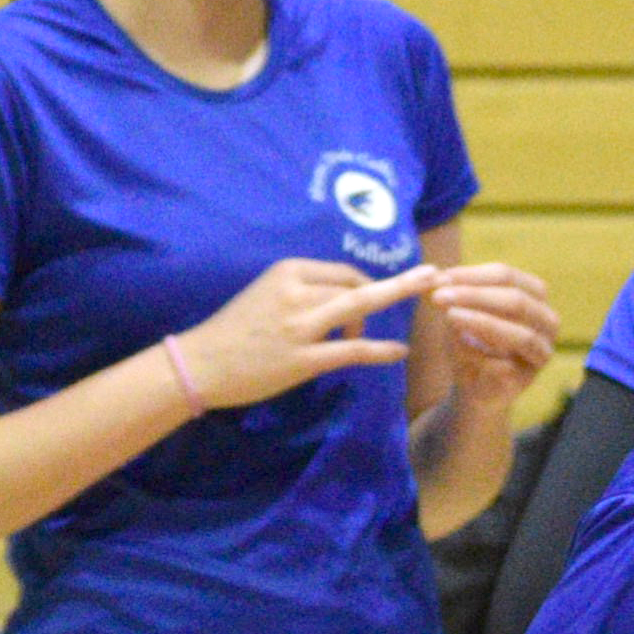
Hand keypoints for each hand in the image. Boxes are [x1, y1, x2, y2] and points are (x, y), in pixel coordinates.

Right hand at [174, 256, 430, 408]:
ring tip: (411, 319)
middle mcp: (296, 292)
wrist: (201, 362)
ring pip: (359, 310)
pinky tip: (399, 352)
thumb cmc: (235, 329)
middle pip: (357, 285)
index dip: (363, 287)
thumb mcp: (267, 292)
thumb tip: (345, 295)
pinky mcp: (302, 359)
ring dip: (384, 317)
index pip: (342, 272)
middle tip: (433, 278)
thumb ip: (304, 290)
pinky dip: (380, 351)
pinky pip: (352, 351)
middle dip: (398, 285)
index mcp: (288, 271)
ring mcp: (300, 326)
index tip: (363, 311)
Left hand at [404, 261, 558, 425]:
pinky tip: (457, 348)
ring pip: (520, 335)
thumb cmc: (469, 343)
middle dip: (475, 296)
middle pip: (517, 301)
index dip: (472, 275)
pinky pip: (506, 366)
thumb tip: (433, 277)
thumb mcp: (458, 313)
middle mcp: (547, 322)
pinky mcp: (527, 380)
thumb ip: (451, 295)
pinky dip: (480, 355)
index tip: (439, 278)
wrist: (473, 388)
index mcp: (535, 296)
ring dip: (482, 323)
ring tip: (449, 317)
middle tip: (439, 296)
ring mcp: (542, 353)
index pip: (507, 277)